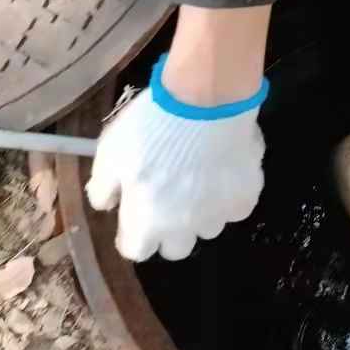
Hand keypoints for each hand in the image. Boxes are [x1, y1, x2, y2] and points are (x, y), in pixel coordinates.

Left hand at [86, 60, 266, 261]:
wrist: (206, 99)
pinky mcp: (246, 196)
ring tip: (198, 181)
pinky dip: (227, 197)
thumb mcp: (110, 152)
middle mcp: (184, 228)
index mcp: (147, 221)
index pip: (135, 251)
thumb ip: (102, 186)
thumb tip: (106, 204)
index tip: (133, 214)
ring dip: (200, 214)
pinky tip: (221, 173)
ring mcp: (218, 214)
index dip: (131, 234)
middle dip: (168, 230)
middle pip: (175, 249)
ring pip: (207, 228)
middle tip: (166, 199)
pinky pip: (235, 208)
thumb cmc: (152, 126)